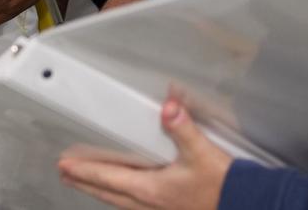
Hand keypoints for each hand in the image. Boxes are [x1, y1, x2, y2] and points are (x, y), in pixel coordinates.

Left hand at [59, 96, 230, 209]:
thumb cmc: (221, 184)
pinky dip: (120, 198)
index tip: (65, 165)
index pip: (108, 178)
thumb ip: (183, 127)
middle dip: (85, 182)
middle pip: (107, 192)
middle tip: (65, 175)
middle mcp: (149, 203)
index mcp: (150, 188)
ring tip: (86, 184)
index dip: (85, 171)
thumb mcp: (201, 152)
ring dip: (100, 191)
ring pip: (118, 201)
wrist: (243, 204)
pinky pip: (134, 205)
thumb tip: (168, 107)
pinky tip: (125, 195)